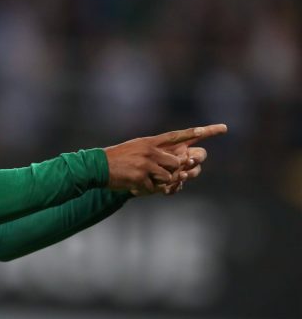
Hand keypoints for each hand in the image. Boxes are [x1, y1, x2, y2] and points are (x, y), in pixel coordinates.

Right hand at [104, 124, 226, 195]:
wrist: (97, 166)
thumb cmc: (118, 159)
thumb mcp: (136, 148)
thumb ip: (155, 151)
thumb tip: (175, 160)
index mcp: (151, 141)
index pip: (179, 135)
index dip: (200, 132)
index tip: (222, 128)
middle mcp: (151, 150)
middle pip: (178, 163)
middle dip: (174, 172)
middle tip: (161, 174)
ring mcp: (147, 164)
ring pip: (169, 177)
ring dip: (159, 183)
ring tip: (143, 180)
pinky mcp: (141, 177)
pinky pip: (155, 188)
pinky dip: (146, 190)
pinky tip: (134, 186)